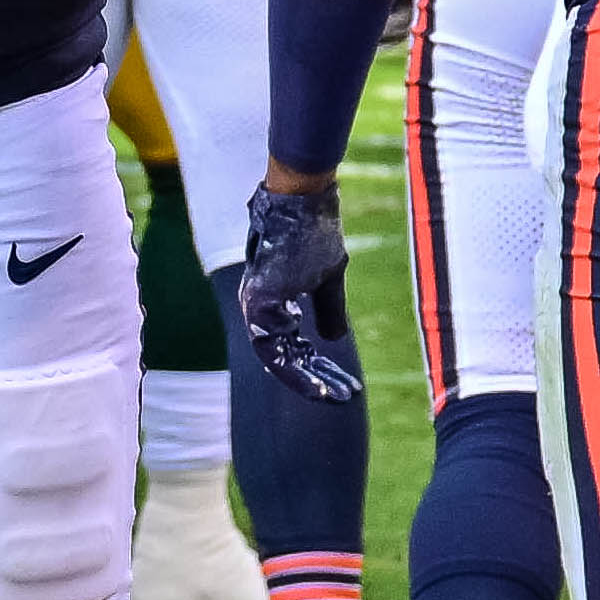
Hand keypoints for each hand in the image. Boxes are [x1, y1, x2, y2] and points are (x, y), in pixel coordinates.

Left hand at [236, 181, 360, 402]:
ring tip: (333, 395)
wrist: (302, 199)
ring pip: (275, 357)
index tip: (344, 386)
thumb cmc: (313, 232)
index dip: (316, 369)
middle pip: (284, 358)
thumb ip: (329, 309)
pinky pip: (271, 343)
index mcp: (274, 305)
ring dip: (305, 378)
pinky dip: (294, 361)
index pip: (293, 347)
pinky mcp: (257, 298)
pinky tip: (319, 371)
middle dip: (315, 381)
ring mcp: (254, 304)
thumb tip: (333, 339)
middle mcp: (260, 309)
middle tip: (343, 399)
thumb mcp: (328, 278)